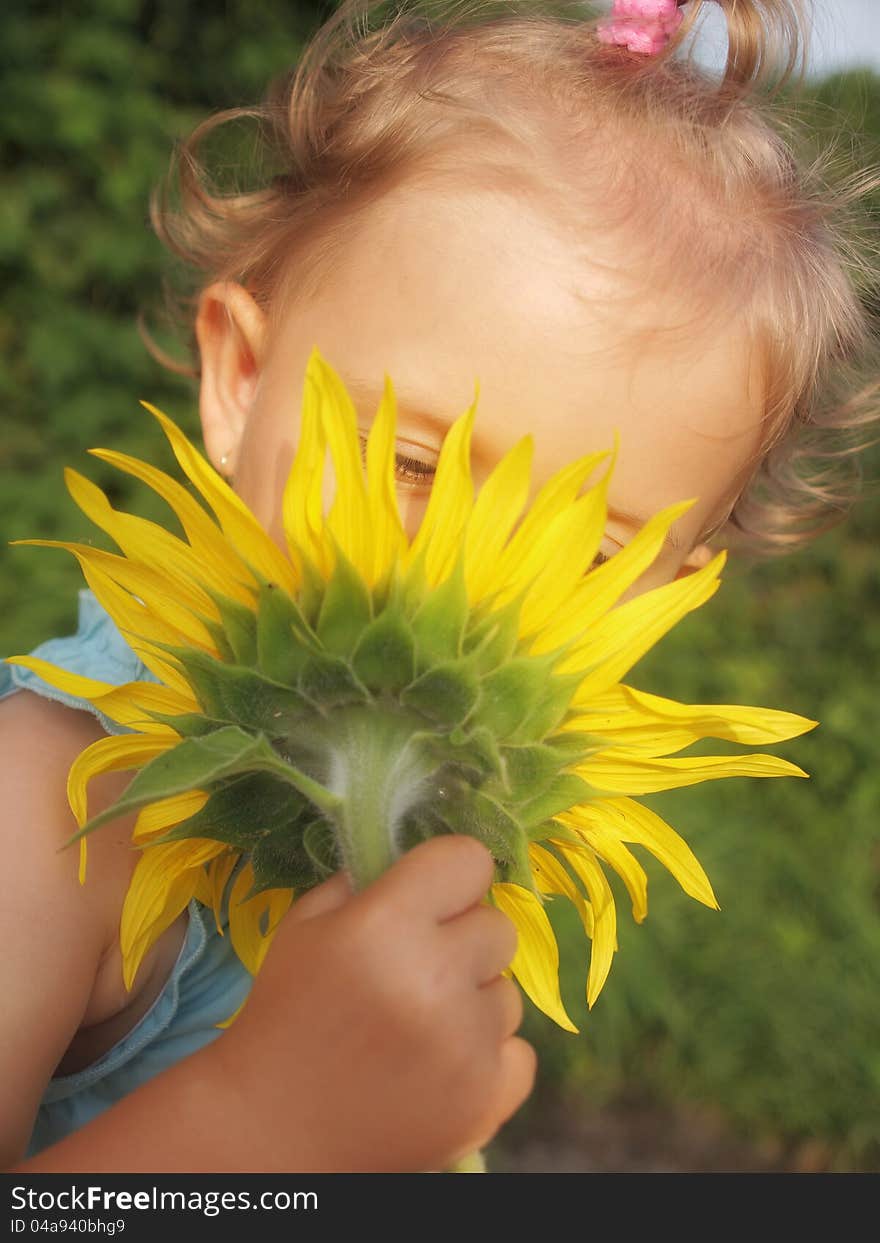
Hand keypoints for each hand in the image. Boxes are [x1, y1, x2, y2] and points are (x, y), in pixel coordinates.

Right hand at [210, 835, 535, 1170]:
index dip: (451, 875)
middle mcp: (434, 980)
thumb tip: (423, 860)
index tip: (432, 896)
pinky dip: (487, 1055)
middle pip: (497, 925)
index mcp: (385, 926)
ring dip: (472, 1000)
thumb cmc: (287, 1014)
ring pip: (507, 991)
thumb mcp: (306, 926)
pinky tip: (438, 1063)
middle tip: (416, 968)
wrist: (274, 1128)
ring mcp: (466, 1045)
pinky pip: (519, 1049)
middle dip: (461, 939)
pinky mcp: (486, 1100)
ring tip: (417, 1025)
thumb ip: (367, 879)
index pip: (469, 860)